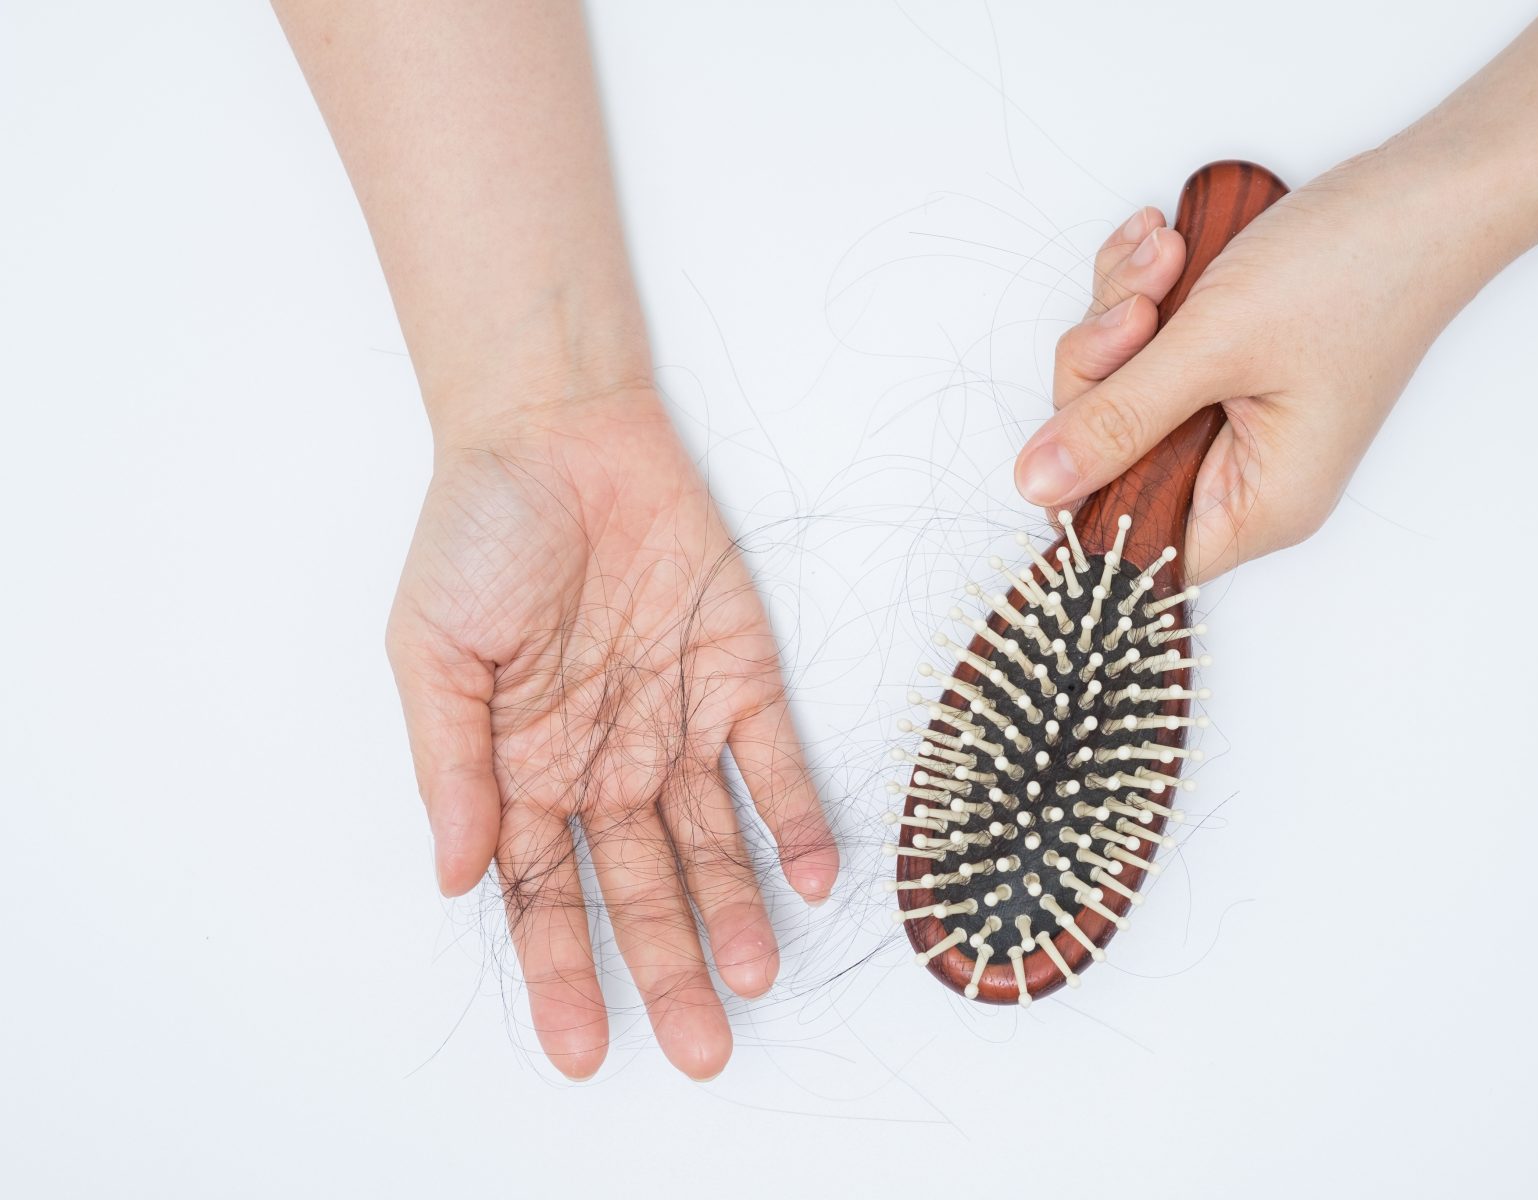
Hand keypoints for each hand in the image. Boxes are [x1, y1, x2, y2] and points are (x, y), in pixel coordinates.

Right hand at [385, 390, 837, 1080]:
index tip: (585, 1049)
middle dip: (668, 970)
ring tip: (756, 984)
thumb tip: (456, 876)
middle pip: (643, 889)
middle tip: (701, 1050)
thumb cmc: (478, 534)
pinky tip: (814, 878)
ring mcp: (677, 722)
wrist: (557, 430)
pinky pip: (775, 761)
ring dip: (738, 914)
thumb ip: (451, 766)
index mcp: (525, 769)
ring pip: (715, 843)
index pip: (548, 897)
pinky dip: (797, 818)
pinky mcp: (741, 674)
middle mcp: (607, 762)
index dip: (564, 974)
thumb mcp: (432, 653)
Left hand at [1014, 150, 1493, 581]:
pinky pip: (1147, 347)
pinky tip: (1168, 246)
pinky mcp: (1228, 366)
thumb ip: (1117, 418)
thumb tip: (1036, 482)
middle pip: (1111, 455)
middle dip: (1105, 366)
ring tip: (1167, 255)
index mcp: (1259, 505)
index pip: (1132, 537)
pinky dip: (1144, 293)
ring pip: (1120, 389)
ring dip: (1123, 312)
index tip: (1076, 410)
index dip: (1083, 484)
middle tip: (1139, 307)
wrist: (1426, 187)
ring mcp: (1237, 418)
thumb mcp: (1213, 346)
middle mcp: (1247, 475)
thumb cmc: (1355, 271)